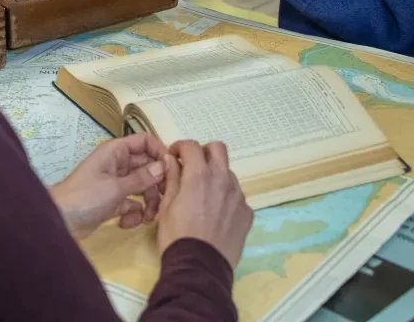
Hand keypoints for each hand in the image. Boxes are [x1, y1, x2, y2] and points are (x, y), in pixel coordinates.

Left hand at [50, 134, 167, 238]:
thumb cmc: (85, 197)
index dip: (160, 152)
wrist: (61, 221)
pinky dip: (133, 214)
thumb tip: (164, 166)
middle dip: (156, 183)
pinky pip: (132, 204)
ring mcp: (115, 183)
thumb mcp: (116, 187)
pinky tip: (126, 224)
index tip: (172, 170)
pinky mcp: (113, 202)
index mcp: (116, 151)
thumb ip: (142, 177)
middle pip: (147, 167)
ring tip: (147, 218)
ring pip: (142, 187)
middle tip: (165, 199)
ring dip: (148, 202)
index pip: (145, 141)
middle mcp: (117, 164)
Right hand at [156, 140, 253, 268]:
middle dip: (203, 152)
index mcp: (199, 175)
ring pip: (228, 173)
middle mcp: (223, 179)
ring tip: (204, 195)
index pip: (192, 146)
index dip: (180, 147)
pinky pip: (237, 196)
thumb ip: (172, 178)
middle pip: (218, 149)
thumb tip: (171, 160)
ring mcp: (238, 196)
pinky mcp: (247, 213)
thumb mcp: (166, 206)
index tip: (173, 156)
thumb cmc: (177, 236)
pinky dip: (226, 197)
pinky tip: (216, 214)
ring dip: (216, 175)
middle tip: (192, 166)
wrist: (200, 267)